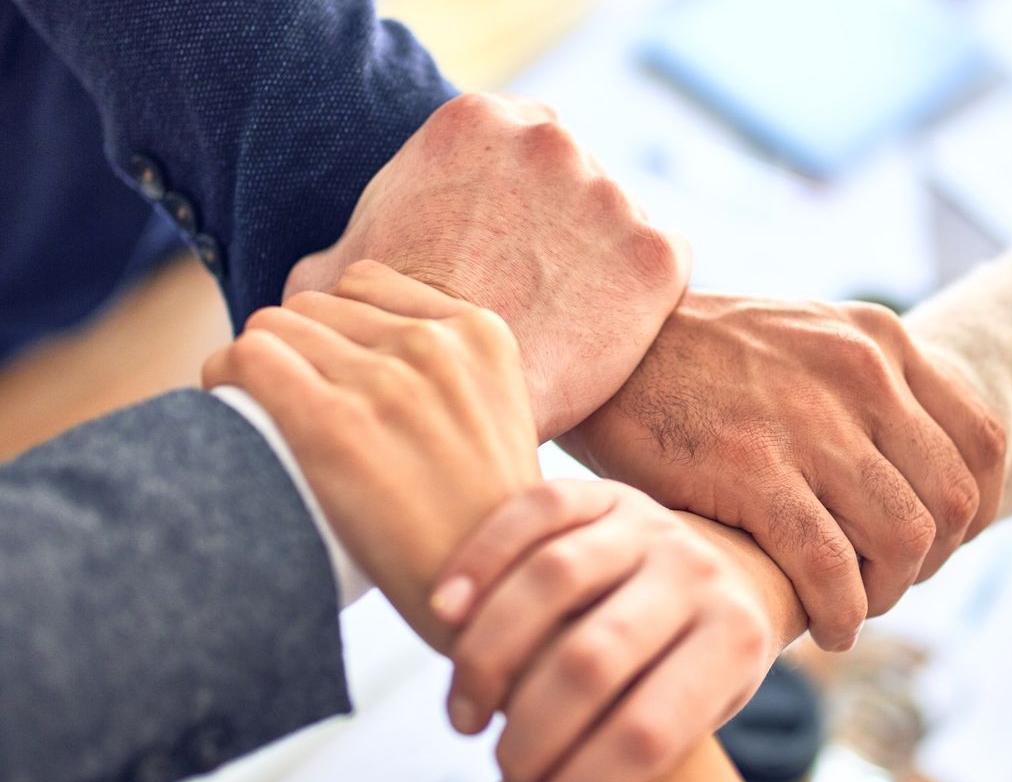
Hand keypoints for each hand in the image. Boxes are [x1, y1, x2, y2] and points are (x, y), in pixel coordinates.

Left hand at [202, 260, 539, 649]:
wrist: (491, 604)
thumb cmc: (485, 532)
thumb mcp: (498, 425)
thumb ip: (447, 377)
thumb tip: (362, 355)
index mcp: (483, 337)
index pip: (368, 285)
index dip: (339, 332)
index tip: (335, 380)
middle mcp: (437, 347)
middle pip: (316, 306)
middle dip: (300, 354)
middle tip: (298, 412)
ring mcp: (386, 382)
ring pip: (275, 327)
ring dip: (261, 369)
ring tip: (269, 420)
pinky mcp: (333, 424)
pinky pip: (246, 358)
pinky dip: (225, 380)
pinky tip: (234, 414)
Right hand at [284, 93, 690, 438]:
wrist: (452, 405)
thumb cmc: (388, 343)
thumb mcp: (337, 280)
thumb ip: (346, 254)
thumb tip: (324, 281)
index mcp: (473, 124)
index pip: (515, 146)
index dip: (513, 205)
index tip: (506, 253)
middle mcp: (549, 140)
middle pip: (573, 176)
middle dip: (560, 228)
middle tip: (536, 293)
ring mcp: (610, 195)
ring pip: (618, 224)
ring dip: (602, 263)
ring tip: (566, 325)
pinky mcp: (656, 255)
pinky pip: (664, 270)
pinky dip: (643, 302)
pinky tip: (604, 338)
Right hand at [430, 479, 774, 781]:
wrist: (728, 573)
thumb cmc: (686, 675)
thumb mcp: (672, 728)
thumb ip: (584, 777)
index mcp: (736, 643)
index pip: (651, 734)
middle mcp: (700, 576)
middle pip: (593, 660)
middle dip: (533, 734)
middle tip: (503, 767)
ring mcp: (652, 524)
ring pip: (553, 581)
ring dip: (489, 658)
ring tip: (465, 718)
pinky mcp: (605, 491)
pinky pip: (533, 514)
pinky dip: (479, 562)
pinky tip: (441, 616)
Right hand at [560, 294, 1005, 650]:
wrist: (604, 344)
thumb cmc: (697, 362)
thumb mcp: (802, 343)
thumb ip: (860, 392)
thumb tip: (905, 472)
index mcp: (881, 342)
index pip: (983, 442)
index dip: (974, 513)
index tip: (934, 547)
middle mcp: (861, 375)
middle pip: (951, 501)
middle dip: (929, 564)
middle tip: (882, 584)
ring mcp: (809, 423)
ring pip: (902, 539)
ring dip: (885, 595)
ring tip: (850, 609)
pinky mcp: (751, 469)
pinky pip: (829, 566)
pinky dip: (840, 613)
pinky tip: (823, 628)